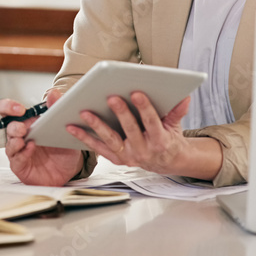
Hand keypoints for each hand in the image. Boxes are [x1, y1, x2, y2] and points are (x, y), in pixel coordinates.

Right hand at [2, 89, 84, 186]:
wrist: (68, 170)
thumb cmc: (62, 147)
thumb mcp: (64, 128)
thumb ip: (57, 108)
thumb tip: (53, 92)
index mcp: (26, 122)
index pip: (8, 111)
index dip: (8, 107)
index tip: (19, 109)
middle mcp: (20, 135)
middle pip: (7, 126)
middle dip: (14, 125)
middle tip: (23, 127)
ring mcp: (19, 151)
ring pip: (10, 143)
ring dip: (15, 140)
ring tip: (24, 139)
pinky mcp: (20, 165)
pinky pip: (16, 159)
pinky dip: (22, 153)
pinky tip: (30, 149)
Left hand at [67, 91, 217, 178]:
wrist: (165, 163)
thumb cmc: (168, 138)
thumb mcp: (175, 126)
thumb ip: (176, 112)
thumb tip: (184, 96)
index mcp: (160, 141)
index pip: (152, 122)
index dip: (145, 108)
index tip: (137, 92)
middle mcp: (143, 151)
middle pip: (130, 130)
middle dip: (121, 113)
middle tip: (110, 97)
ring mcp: (128, 157)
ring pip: (110, 140)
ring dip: (96, 126)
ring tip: (84, 112)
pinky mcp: (116, 159)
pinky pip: (98, 148)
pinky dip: (84, 138)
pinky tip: (71, 126)